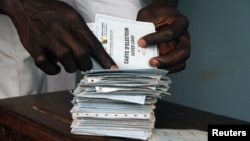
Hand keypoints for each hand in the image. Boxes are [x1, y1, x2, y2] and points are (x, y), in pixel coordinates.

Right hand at [2, 0, 116, 74]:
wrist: (25, 5)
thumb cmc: (52, 12)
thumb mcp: (71, 15)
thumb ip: (82, 32)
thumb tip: (94, 52)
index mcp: (74, 21)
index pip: (93, 43)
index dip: (104, 59)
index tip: (112, 69)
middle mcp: (61, 29)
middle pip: (81, 53)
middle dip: (87, 65)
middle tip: (86, 66)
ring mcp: (47, 39)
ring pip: (66, 60)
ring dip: (71, 67)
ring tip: (71, 64)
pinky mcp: (34, 47)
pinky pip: (46, 65)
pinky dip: (53, 70)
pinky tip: (56, 67)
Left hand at [136, 0, 189, 72]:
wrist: (162, 14)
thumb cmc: (157, 13)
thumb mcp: (148, 15)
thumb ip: (144, 27)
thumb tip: (135, 43)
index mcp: (180, 23)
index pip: (170, 33)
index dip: (155, 39)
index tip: (141, 42)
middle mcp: (184, 37)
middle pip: (183, 52)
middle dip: (167, 60)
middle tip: (152, 62)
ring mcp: (180, 48)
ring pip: (181, 63)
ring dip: (167, 68)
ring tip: (152, 69)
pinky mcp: (174, 55)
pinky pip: (174, 66)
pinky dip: (165, 69)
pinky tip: (153, 69)